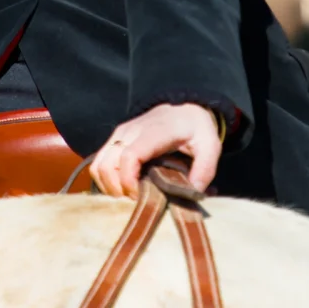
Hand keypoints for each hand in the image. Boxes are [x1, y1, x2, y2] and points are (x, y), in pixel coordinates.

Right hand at [89, 102, 222, 198]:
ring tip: (129, 195)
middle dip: (117, 189)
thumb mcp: (210, 146)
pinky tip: (123, 187)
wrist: (184, 107)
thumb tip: (192, 192)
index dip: (129, 181)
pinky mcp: (115, 139)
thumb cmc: (196, 128)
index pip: (129, 157)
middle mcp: (131, 131)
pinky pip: (99, 162)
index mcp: (154, 133)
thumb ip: (205, 169)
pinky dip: (105, 179)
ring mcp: (120, 135)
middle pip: (107, 164)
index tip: (140, 197)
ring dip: (108, 186)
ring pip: (98, 165)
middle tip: (137, 200)